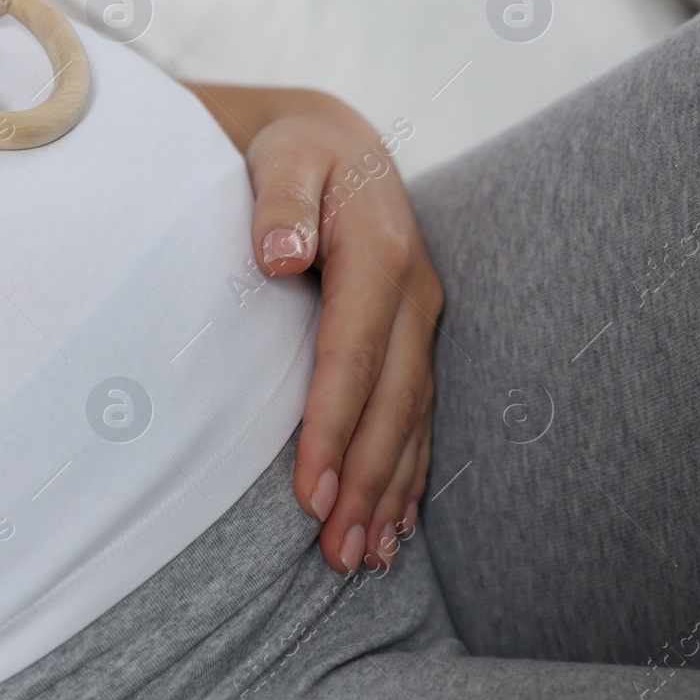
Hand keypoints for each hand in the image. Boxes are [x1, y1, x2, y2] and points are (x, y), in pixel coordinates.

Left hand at [239, 93, 439, 574]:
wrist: (335, 141)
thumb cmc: (295, 152)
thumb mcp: (283, 157)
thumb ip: (279, 200)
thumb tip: (279, 253)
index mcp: (381, 254)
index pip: (354, 354)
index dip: (333, 425)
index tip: (309, 490)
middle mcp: (414, 294)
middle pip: (393, 403)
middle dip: (366, 481)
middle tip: (336, 552)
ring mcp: (420, 319)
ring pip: (411, 419)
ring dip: (390, 492)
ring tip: (363, 558)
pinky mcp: (414, 336)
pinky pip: (418, 413)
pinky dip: (408, 471)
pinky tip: (396, 522)